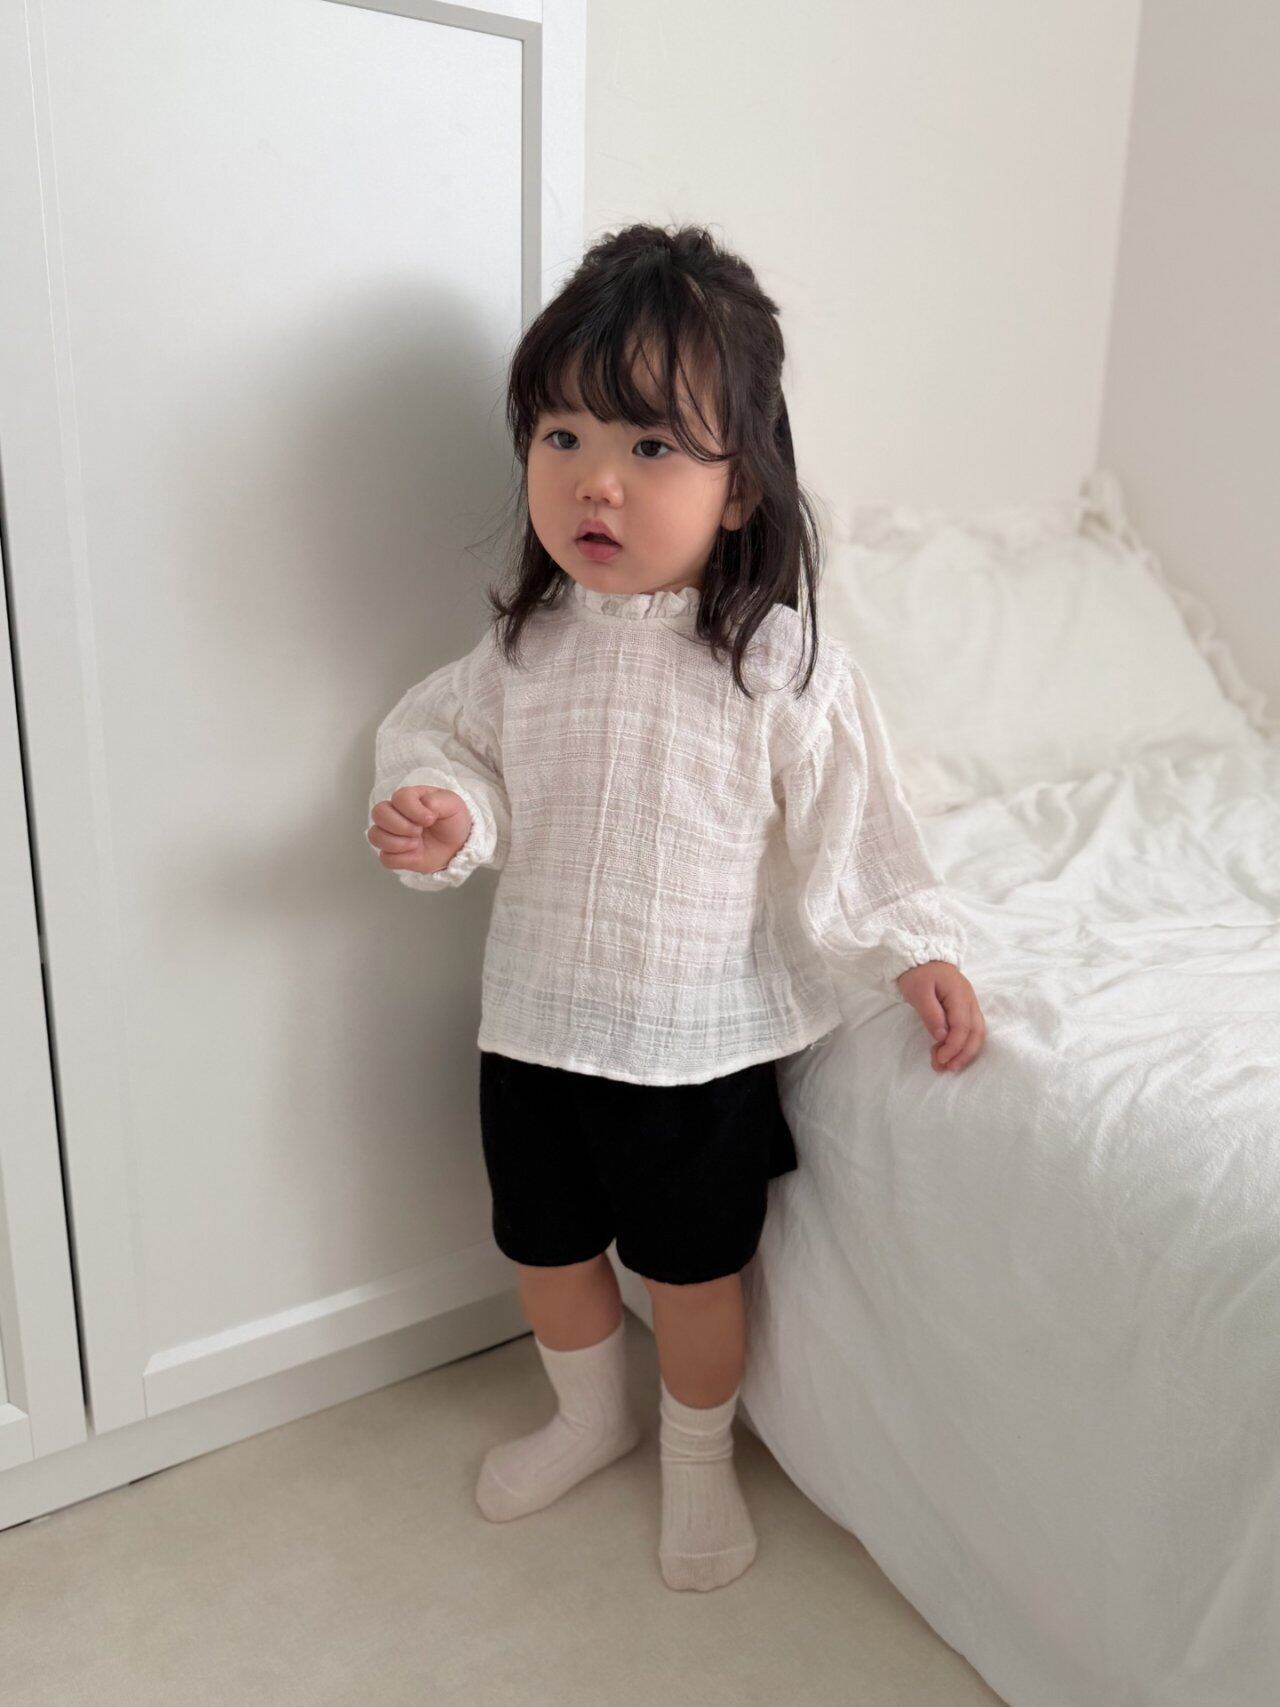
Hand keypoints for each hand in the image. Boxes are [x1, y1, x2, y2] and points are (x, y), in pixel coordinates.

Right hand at [367, 784, 472, 875]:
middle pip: (378, 813)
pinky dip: (401, 859)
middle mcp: (396, 813)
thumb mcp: (453, 804)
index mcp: (410, 798)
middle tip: (419, 831)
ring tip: (416, 844)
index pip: (399, 797)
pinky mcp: (394, 853)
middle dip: (401, 826)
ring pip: (375, 835)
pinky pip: (385, 858)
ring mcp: (392, 834)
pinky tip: (415, 855)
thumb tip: (423, 808)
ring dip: (397, 843)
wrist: (458, 846)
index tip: (430, 819)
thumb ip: (437, 800)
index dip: (413, 810)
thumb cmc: (453, 821)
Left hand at [896, 960, 984, 1074]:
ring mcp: (970, 1004)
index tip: (940, 1059)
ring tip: (947, 1066)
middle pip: (976, 1033)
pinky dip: (962, 1043)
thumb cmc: (918, 973)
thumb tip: (942, 1036)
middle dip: (963, 1054)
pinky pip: (970, 1029)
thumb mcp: (918, 991)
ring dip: (965, 1052)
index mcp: (959, 995)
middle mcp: (970, 1000)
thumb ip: (931, 1014)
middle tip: (947, 1069)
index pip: (962, 1027)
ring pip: (977, 1033)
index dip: (954, 1046)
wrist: (922, 956)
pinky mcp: (965, 1008)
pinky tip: (949, 1052)